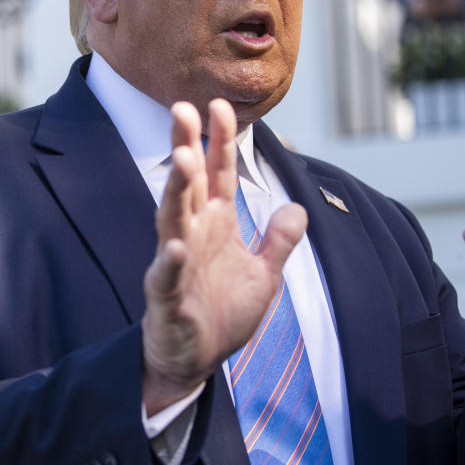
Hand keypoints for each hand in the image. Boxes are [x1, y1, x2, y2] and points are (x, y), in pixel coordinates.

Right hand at [141, 100, 307, 414]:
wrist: (196, 359)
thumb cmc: (222, 313)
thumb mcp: (264, 275)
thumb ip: (278, 242)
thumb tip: (299, 208)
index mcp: (215, 225)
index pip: (218, 175)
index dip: (219, 141)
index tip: (219, 105)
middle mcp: (192, 234)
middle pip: (188, 183)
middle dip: (185, 146)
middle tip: (182, 109)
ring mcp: (175, 262)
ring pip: (171, 217)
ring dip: (176, 189)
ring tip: (183, 159)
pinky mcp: (166, 296)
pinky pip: (165, 275)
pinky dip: (168, 261)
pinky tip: (174, 246)